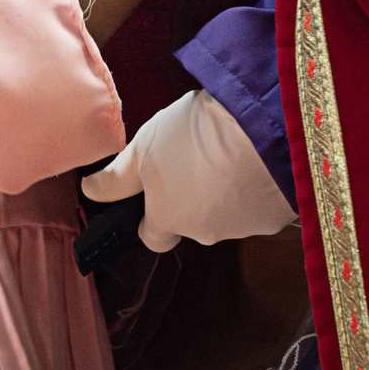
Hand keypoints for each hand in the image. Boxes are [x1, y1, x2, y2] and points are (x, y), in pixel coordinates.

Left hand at [81, 90, 295, 251]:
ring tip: (223, 151)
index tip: (150, 194)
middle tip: (189, 157)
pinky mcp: (279, 214)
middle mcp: (207, 233)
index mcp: (170, 220)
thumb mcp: (143, 149)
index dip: (148, 218)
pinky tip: (250, 156)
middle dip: (188, 198)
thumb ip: (116, 178)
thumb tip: (90, 192)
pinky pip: (258, 202)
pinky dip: (251, 185)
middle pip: (190, 223)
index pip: (153, 238)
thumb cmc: (193, 140)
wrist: (264, 131)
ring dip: (222, 190)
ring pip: (225, 213)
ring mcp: (247, 226)